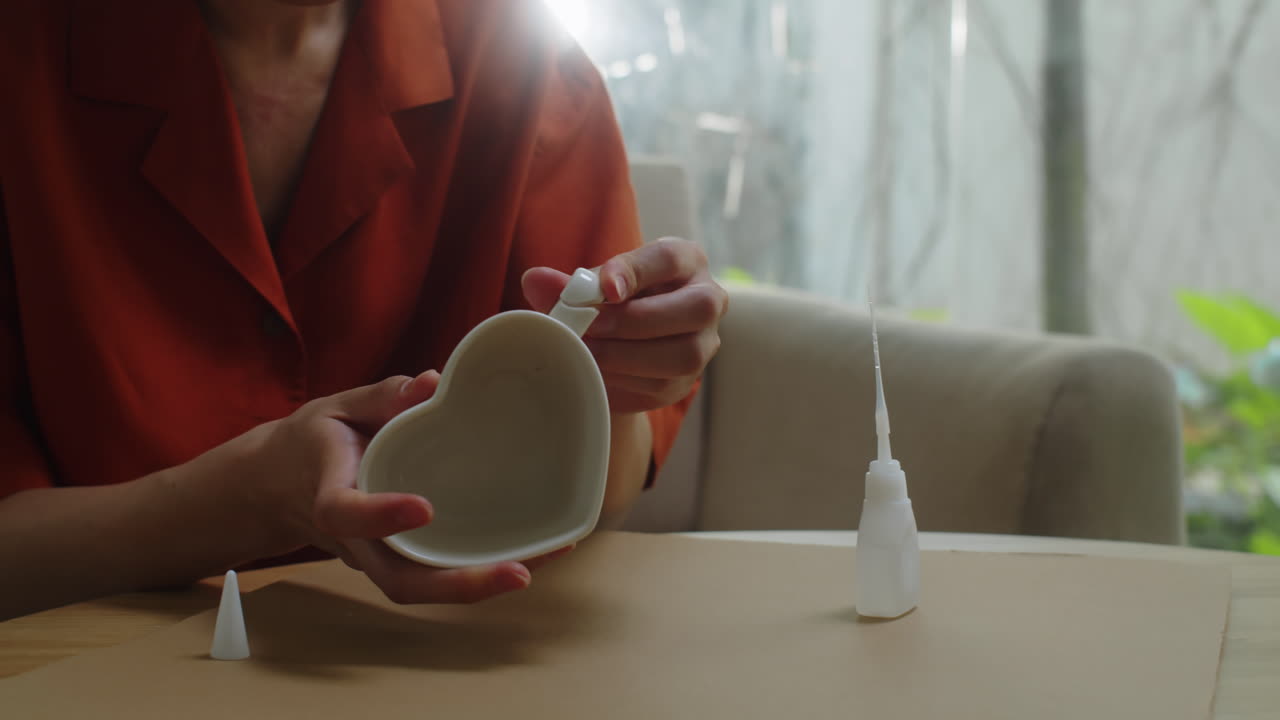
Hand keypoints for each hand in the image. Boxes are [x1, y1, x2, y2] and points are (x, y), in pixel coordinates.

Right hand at [187, 371, 568, 603]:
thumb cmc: (314, 441)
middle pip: (398, 580)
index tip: (424, 507)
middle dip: (457, 583)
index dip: (380, 516)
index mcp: (329, 492)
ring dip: (479, 584)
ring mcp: (376, 558)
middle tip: (517, 572)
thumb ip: (384, 396)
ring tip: (537, 564)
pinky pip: (434, 575)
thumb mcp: (337, 407)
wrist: (278, 485)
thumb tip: (434, 382)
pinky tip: (529, 554)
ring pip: (422, 588)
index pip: (345, 514)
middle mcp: (354, 540)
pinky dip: (479, 571)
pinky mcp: (397, 560)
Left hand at [522, 237, 727, 412]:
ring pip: (684, 355)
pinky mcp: (686, 381)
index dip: (636, 272)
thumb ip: (568, 284)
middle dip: (635, 320)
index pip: (670, 259)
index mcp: (687, 261)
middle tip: (589, 327)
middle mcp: (709, 299)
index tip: (604, 288)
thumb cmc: (612, 301)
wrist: (624, 341)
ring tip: (586, 352)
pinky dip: (623, 381)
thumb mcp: (594, 285)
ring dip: (627, 356)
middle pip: (695, 308)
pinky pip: (662, 386)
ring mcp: (704, 344)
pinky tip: (595, 372)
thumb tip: (534, 280)